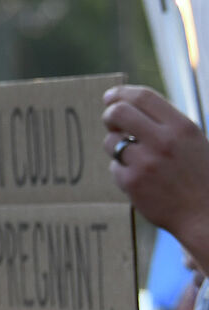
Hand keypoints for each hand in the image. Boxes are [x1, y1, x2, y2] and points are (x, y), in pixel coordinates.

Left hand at [102, 85, 208, 262]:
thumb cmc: (201, 176)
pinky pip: (115, 167)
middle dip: (110, 116)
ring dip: (117, 147)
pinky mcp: (132, 182)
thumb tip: (128, 104)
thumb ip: (165, 124)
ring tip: (137, 158)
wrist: (206, 215)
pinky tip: (143, 181)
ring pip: (112, 142)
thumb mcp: (193, 141)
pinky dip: (123, 171)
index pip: (143, 97)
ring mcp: (146, 162)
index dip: (122, 93)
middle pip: (118, 113)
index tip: (110, 96)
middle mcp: (163, 141)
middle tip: (112, 123)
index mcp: (182, 127)